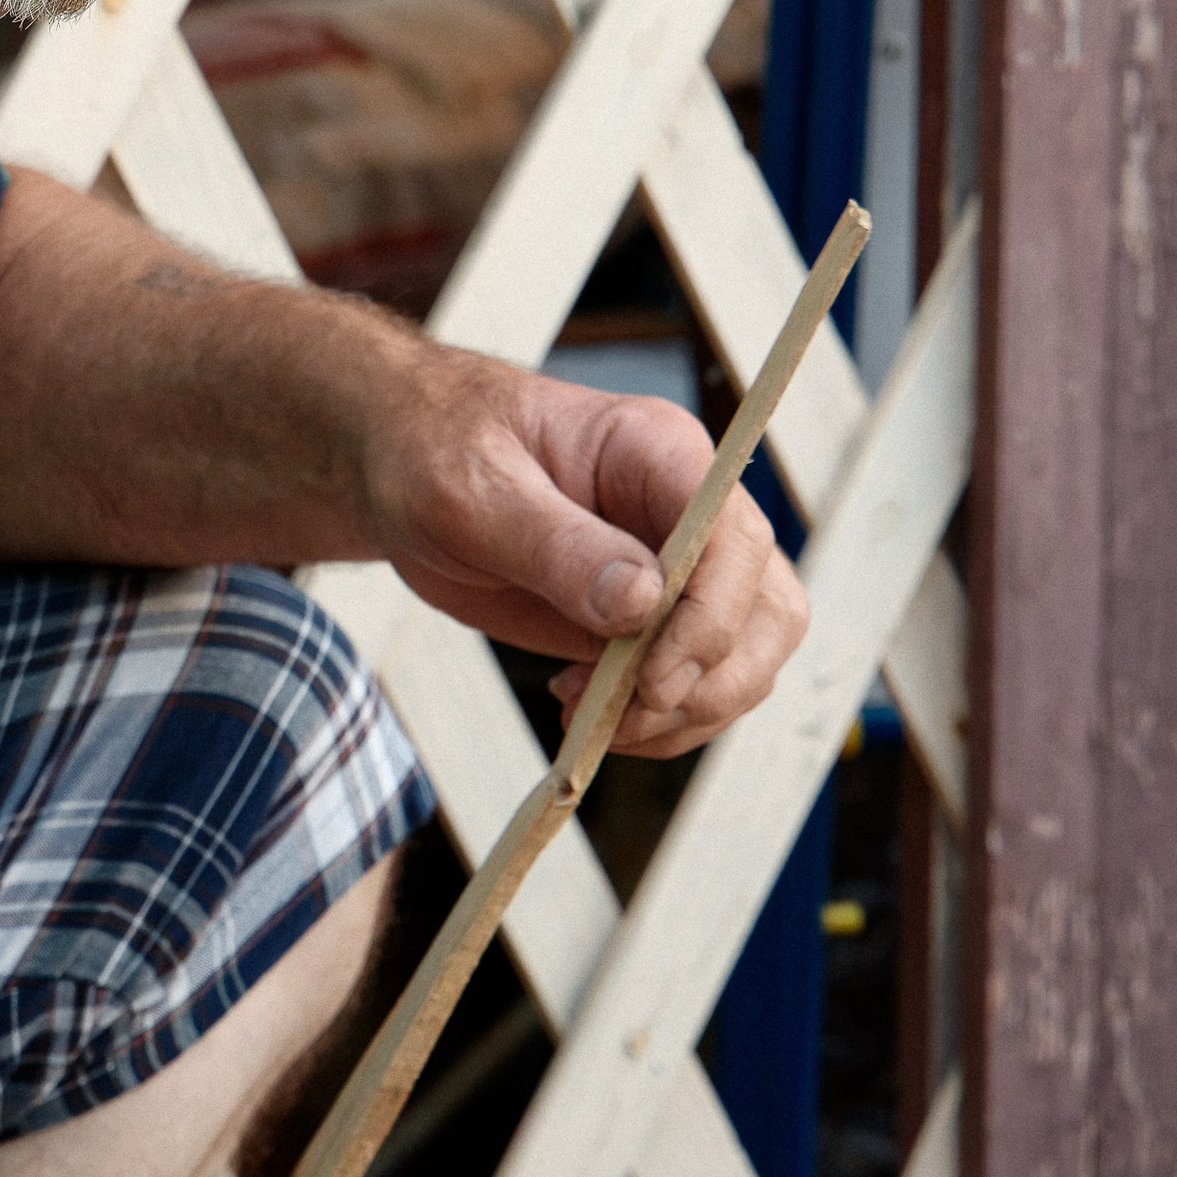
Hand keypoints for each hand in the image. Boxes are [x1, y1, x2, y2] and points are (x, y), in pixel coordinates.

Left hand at [366, 349, 807, 758]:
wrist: (406, 470)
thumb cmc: (435, 454)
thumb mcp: (475, 493)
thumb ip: (557, 545)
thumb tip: (642, 604)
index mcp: (660, 453)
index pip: (736, 538)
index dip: (712, 617)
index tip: (649, 678)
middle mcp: (689, 511)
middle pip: (770, 608)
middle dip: (711, 679)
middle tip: (622, 712)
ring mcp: (679, 571)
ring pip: (748, 658)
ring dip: (687, 713)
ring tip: (591, 717)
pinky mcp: (652, 621)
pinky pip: (697, 685)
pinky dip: (659, 724)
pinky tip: (587, 713)